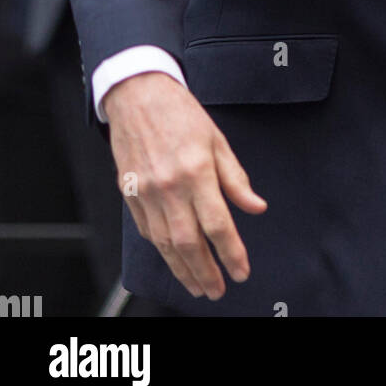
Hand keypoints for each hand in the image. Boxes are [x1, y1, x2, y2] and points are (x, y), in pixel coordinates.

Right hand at [103, 72, 266, 299]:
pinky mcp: (130, 195)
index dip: (232, 253)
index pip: (218, 224)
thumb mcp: (217, 139)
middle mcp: (170, 187)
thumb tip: (256, 207)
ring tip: (198, 287)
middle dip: (206, 272)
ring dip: (183, 270)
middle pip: (190, 243)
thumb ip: (235, 178)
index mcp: (197, 171)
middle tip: (218, 290)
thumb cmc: (180, 113)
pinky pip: (148, 232)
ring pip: (166, 244)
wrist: (137, 95)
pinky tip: (174, 259)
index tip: (242, 271)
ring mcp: (146, 193)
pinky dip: (162, 250)